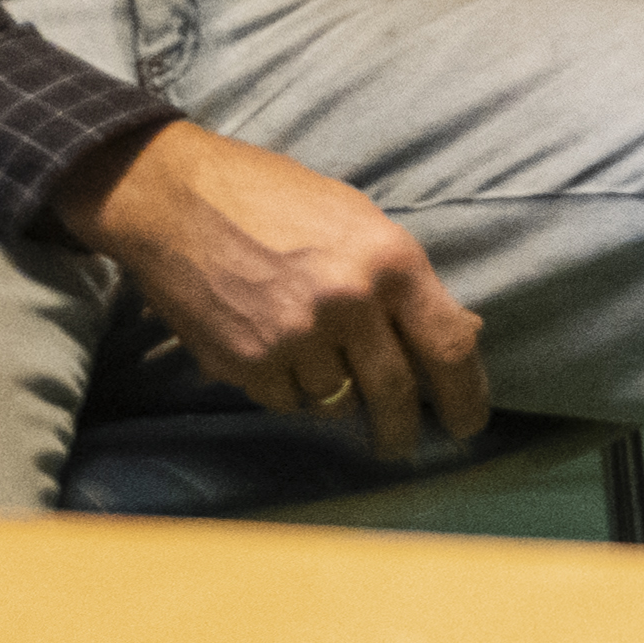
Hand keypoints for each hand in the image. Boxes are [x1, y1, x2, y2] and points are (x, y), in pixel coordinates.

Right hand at [70, 120, 486, 451]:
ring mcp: (296, 338)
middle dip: (403, 430)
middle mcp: (349, 304)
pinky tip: (277, 358)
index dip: (466, 395)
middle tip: (401, 443)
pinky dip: (290, 392)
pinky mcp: (246, 362)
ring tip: (320, 368)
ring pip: (337, 403)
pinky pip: (286, 402)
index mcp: (391, 261)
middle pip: (396, 393)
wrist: (176, 198)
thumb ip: (404, 281)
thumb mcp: (358, 220)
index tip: (467, 423)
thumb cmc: (275, 198)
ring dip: (338, 398)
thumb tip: (460, 333)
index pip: (450, 347)